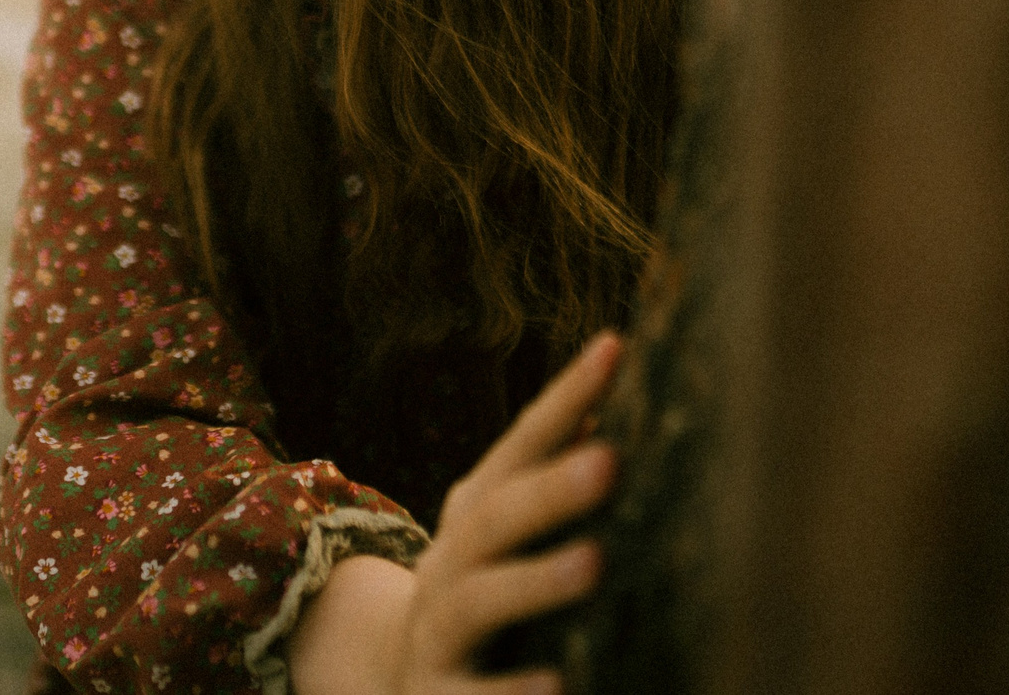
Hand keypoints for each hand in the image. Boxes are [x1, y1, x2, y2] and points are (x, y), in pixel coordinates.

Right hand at [397, 330, 624, 692]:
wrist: (394, 678)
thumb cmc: (479, 596)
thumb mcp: (502, 536)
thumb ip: (543, 480)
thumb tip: (601, 407)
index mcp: (477, 515)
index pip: (520, 447)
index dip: (563, 397)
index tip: (614, 347)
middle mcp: (450, 563)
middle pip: (494, 518)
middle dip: (549, 489)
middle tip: (609, 459)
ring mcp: (438, 629)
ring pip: (476, 600)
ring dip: (532, 580)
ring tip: (593, 563)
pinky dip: (510, 693)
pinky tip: (559, 689)